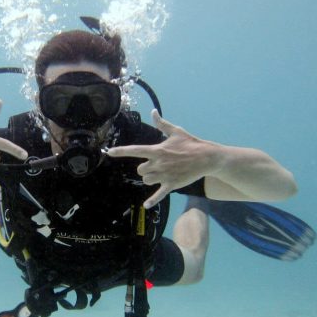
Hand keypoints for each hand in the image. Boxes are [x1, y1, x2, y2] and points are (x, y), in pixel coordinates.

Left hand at [107, 110, 222, 207]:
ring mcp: (164, 175)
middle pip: (140, 170)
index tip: (109, 152)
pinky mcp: (172, 184)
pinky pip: (158, 194)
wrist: (206, 157)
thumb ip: (161, 123)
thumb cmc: (191, 143)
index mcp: (157, 150)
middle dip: (145, 168)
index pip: (135, 150)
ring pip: (147, 180)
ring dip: (150, 178)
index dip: (121, 151)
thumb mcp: (176, 131)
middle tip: (155, 165)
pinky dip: (152, 200)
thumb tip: (153, 111)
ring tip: (160, 174)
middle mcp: (158, 163)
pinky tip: (146, 205)